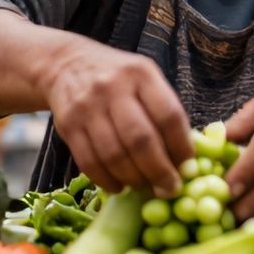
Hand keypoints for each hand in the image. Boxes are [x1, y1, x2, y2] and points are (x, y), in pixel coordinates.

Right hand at [41, 37, 192, 196]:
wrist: (66, 65)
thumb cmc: (117, 78)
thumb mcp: (145, 80)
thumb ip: (164, 112)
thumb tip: (184, 160)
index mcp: (141, 74)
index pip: (168, 115)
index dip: (181, 147)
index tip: (187, 168)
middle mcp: (113, 87)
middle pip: (141, 140)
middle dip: (159, 171)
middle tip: (169, 189)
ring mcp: (87, 106)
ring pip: (114, 155)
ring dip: (134, 179)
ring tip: (145, 187)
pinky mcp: (67, 125)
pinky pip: (89, 163)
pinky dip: (107, 181)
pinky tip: (119, 186)